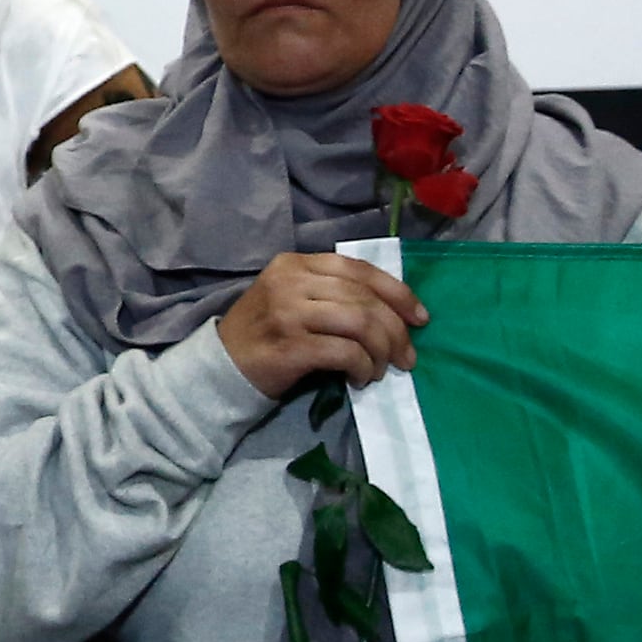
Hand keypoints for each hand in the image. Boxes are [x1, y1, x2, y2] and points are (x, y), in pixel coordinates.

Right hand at [212, 249, 421, 398]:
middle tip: (407, 357)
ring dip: (382, 351)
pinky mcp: (289, 346)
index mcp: (295, 264)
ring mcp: (288, 313)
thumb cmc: (266, 334)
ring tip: (382, 369)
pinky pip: (345, 352)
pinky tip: (360, 378)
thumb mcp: (293, 297)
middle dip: (396, 330)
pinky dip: (363, 367)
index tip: (420, 318)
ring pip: (360, 323)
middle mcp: (291, 282)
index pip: (358, 269)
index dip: (397, 293)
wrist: (221, 366)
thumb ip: (332, 292)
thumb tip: (393, 310)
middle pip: (364, 299)